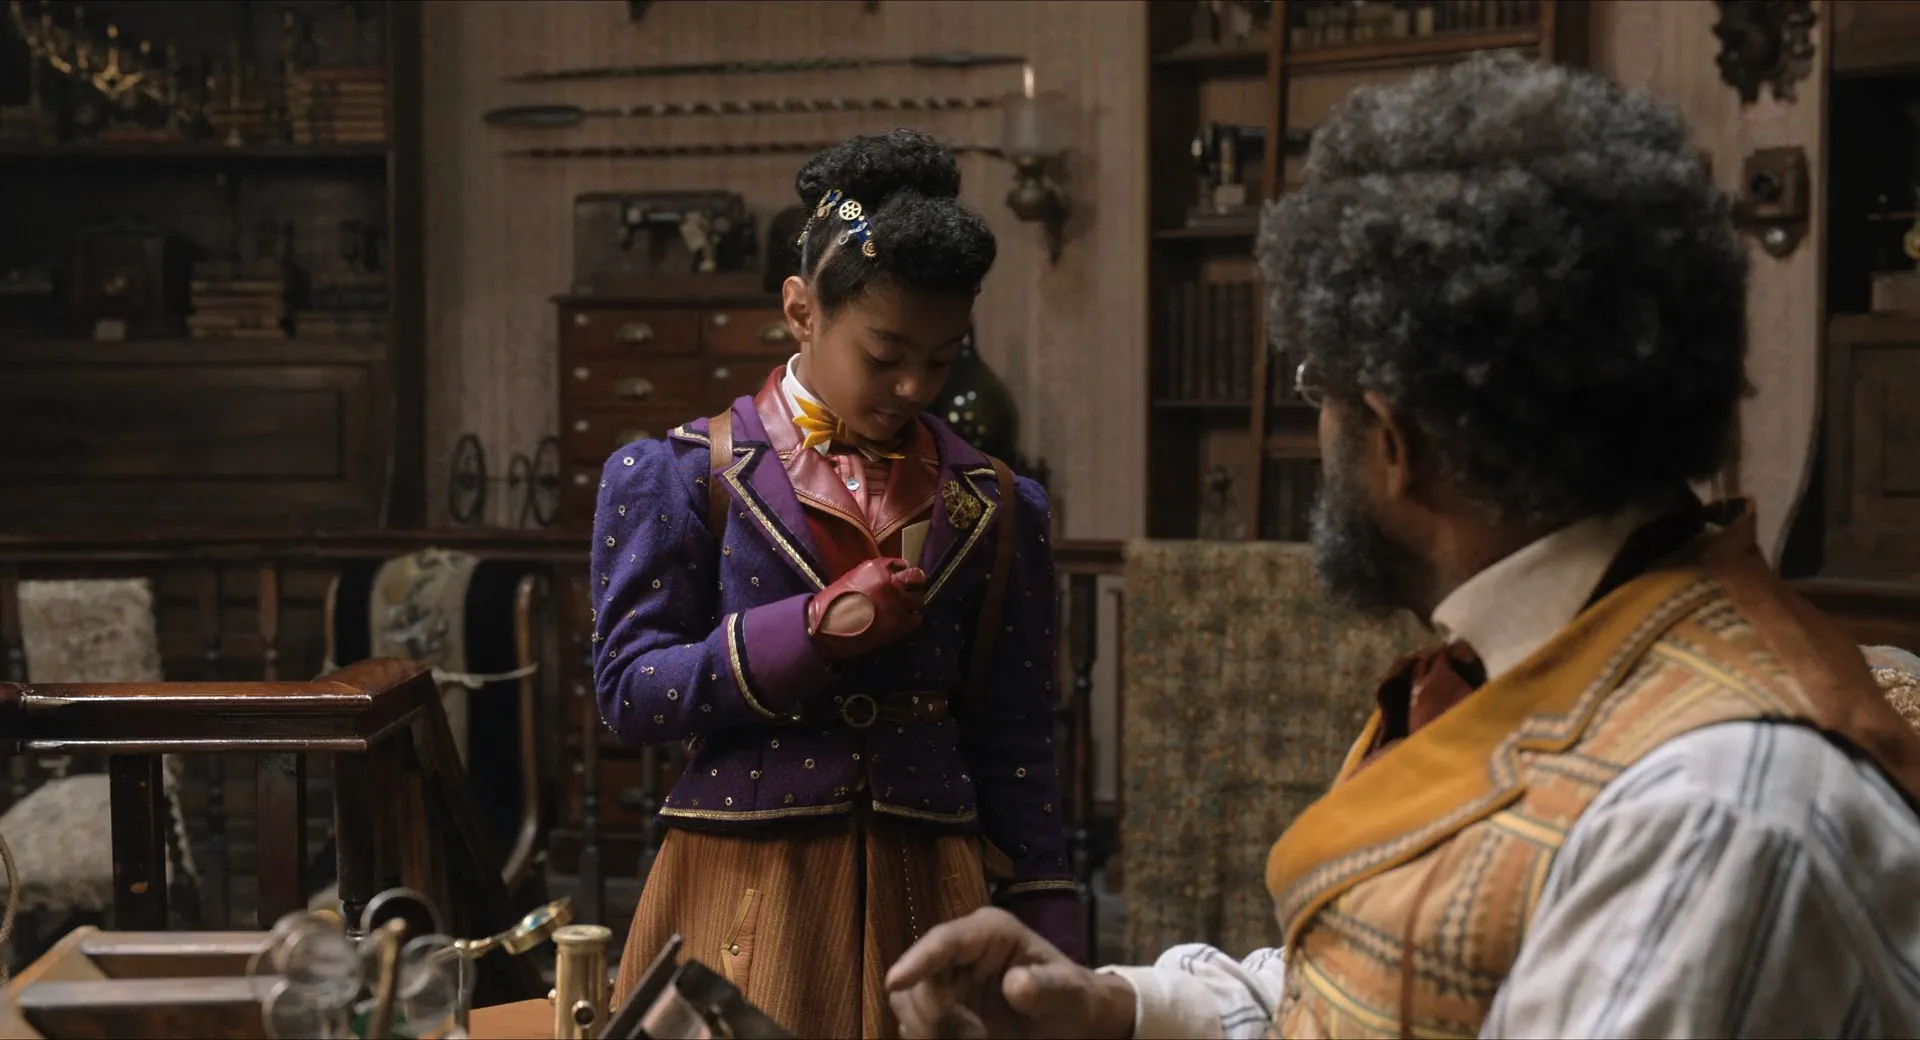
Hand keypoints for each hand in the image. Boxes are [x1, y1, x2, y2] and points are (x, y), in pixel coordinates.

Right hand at [807, 557, 925, 658]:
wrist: (827, 627)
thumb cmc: (833, 604)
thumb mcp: (852, 579)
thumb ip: (873, 577)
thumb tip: (887, 580)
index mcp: (876, 568)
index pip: (900, 564)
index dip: (902, 571)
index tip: (901, 576)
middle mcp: (891, 582)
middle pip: (915, 577)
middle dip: (915, 581)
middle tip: (912, 588)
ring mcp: (898, 602)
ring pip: (918, 597)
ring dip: (913, 601)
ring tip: (905, 607)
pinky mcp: (901, 622)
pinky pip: (916, 617)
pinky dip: (912, 617)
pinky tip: (903, 620)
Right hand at [885, 908, 1135, 1039]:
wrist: (1071, 1022)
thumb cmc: (1073, 998)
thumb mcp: (1069, 994)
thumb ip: (1047, 988)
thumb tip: (1017, 984)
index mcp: (989, 933)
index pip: (945, 940)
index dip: (918, 959)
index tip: (895, 981)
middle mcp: (960, 952)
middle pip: (918, 976)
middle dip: (932, 1013)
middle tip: (974, 1039)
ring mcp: (947, 980)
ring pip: (908, 1002)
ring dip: (928, 1030)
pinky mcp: (942, 1008)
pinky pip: (915, 1025)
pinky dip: (929, 1038)